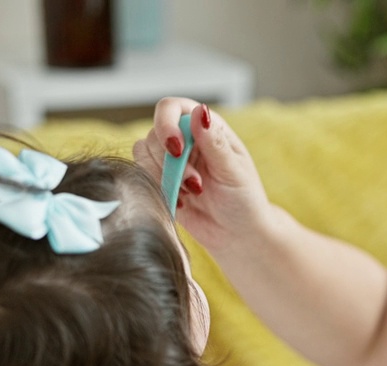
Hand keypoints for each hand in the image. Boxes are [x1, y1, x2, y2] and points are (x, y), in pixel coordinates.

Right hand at [132, 99, 276, 254]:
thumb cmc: (244, 201)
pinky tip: (181, 202)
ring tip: (192, 193)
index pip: (172, 108)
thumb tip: (200, 111)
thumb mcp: (233, 172)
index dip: (166, 124)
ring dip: (164, 176)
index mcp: (206, 128)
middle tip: (196, 185)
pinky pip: (142, 175)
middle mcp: (185, 139)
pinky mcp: (160, 182)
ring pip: (143, 153)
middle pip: (154, 133)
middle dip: (170, 162)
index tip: (175, 149)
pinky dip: (158, 188)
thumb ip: (214, 142)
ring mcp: (170, 161)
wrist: (237, 235)